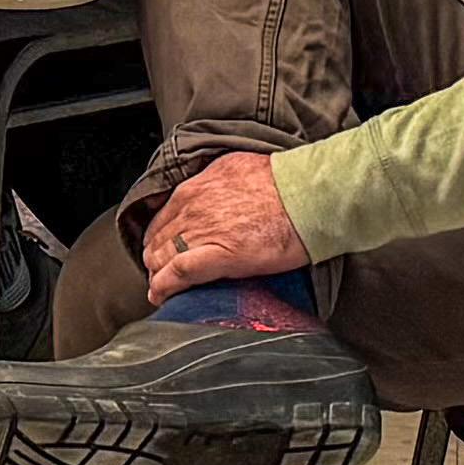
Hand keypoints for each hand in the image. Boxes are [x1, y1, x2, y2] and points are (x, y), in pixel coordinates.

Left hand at [142, 152, 307, 299]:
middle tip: (158, 271)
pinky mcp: (221, 255)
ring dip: (157, 273)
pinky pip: (180, 273)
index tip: (159, 247)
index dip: (158, 236)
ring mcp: (204, 232)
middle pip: (159, 238)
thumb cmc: (282, 182)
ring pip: (163, 256)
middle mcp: (193, 209)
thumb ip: (213, 184)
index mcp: (196, 189)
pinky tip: (160, 295)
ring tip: (159, 287)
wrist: (308, 194)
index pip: (163, 217)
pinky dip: (165, 286)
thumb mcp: (233, 169)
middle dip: (155, 257)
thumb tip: (211, 193)